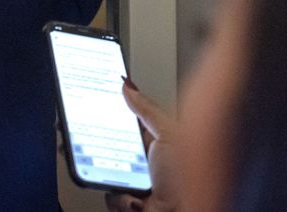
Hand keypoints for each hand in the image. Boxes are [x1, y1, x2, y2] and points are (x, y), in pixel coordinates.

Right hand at [104, 81, 179, 211]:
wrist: (186, 211)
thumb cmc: (188, 178)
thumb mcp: (169, 135)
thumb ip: (148, 111)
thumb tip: (128, 87)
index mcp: (155, 141)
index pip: (127, 121)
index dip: (112, 113)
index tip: (98, 103)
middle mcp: (142, 160)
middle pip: (110, 143)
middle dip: (100, 141)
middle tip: (97, 139)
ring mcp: (132, 180)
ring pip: (103, 167)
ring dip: (107, 171)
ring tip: (123, 175)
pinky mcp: (125, 198)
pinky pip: (106, 191)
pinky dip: (116, 194)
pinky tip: (131, 194)